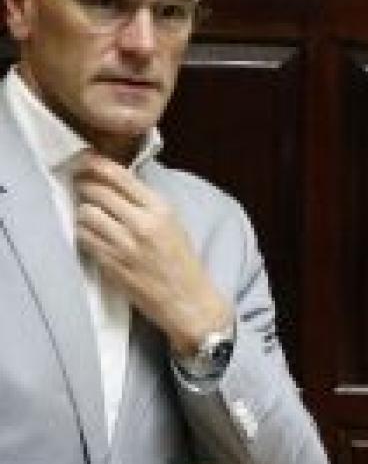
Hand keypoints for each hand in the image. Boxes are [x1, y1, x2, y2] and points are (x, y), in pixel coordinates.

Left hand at [73, 154, 231, 353]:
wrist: (188, 302)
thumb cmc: (183, 263)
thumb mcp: (174, 224)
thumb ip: (146, 203)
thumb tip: (113, 181)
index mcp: (161, 210)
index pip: (119, 176)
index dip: (96, 165)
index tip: (86, 161)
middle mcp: (142, 224)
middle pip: (96, 192)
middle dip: (86, 188)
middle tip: (83, 189)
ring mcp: (124, 245)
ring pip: (85, 214)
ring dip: (84, 214)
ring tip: (92, 218)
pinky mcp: (111, 263)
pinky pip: (84, 238)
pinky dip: (85, 234)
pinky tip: (94, 237)